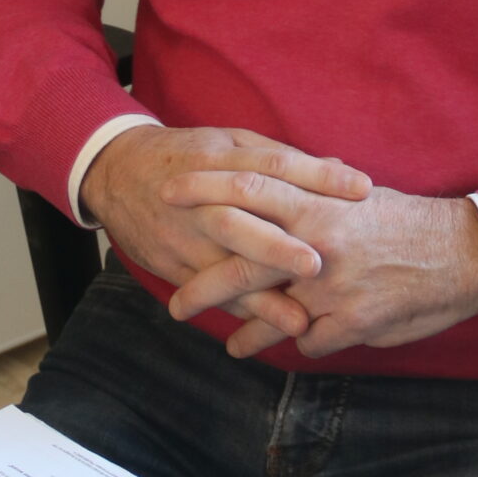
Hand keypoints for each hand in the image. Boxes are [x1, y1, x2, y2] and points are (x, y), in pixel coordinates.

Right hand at [81, 125, 372, 342]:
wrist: (116, 171)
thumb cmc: (186, 154)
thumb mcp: (230, 143)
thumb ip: (283, 159)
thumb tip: (341, 170)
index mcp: (222, 159)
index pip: (275, 166)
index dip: (317, 177)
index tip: (362, 189)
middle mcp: (201, 198)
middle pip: (239, 221)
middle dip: (276, 246)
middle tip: (317, 264)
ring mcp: (183, 235)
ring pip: (220, 268)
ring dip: (259, 298)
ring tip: (298, 321)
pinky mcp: (171, 264)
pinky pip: (205, 292)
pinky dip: (235, 312)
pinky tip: (263, 332)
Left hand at [162, 183, 477, 359]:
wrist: (465, 252)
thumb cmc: (406, 222)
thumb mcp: (355, 198)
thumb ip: (312, 198)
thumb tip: (276, 192)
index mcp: (317, 203)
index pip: (246, 189)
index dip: (203, 188)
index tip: (167, 191)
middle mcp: (317, 244)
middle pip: (241, 261)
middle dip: (200, 285)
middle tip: (174, 304)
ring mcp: (331, 287)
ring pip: (269, 315)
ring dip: (244, 333)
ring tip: (228, 344)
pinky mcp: (351, 322)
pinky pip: (309, 341)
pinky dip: (300, 343)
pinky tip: (292, 349)